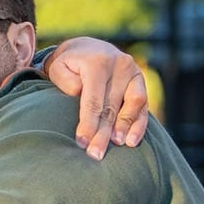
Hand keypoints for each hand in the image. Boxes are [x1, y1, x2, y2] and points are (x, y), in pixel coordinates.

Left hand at [45, 37, 150, 158]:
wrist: (88, 49)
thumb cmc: (69, 64)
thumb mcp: (59, 67)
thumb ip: (66, 81)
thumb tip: (79, 94)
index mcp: (98, 63)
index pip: (93, 99)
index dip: (88, 123)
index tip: (81, 143)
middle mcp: (119, 65)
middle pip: (112, 105)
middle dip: (104, 132)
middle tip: (96, 154)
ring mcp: (133, 72)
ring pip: (133, 104)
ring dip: (125, 127)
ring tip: (117, 146)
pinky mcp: (141, 80)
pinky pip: (144, 104)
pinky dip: (139, 123)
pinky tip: (132, 140)